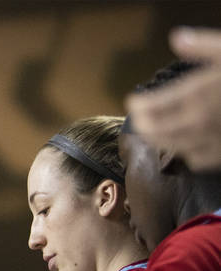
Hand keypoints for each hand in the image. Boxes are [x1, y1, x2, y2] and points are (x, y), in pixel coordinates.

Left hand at [125, 27, 220, 170]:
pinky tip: (186, 143)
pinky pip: (194, 159)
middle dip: (143, 124)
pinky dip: (185, 152)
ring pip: (171, 146)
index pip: (152, 106)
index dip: (138, 105)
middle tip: (140, 118)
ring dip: (159, 139)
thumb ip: (203, 46)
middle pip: (156, 131)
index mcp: (197, 93)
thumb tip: (177, 37)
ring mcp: (210, 141)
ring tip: (154, 130)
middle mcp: (198, 121)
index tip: (133, 101)